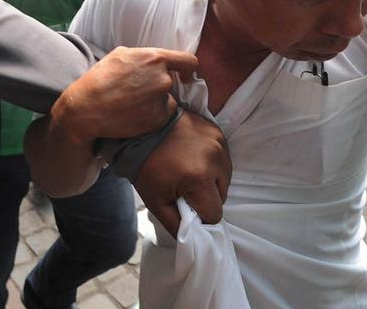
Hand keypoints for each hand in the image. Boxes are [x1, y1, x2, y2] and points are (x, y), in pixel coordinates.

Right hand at [50, 47, 196, 144]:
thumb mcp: (121, 55)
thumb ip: (144, 56)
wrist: (86, 108)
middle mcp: (163, 79)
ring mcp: (161, 101)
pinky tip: (133, 114)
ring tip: (132, 103)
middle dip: (159, 86)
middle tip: (138, 91)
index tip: (184, 74)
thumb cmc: (99, 79)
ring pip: (166, 100)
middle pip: (173, 82)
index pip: (189, 61)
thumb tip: (157, 61)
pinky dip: (151, 115)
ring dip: (155, 101)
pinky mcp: (157, 120)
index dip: (188, 68)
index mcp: (156, 59)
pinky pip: (160, 115)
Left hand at [134, 111, 230, 234]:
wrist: (141, 127)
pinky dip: (212, 164)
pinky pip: (223, 159)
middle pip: (222, 196)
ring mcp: (218, 143)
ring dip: (211, 181)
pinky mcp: (217, 132)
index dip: (200, 216)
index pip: (214, 213)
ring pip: (225, 178)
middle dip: (206, 198)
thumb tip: (194, 239)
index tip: (186, 209)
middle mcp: (214, 159)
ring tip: (189, 173)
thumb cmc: (145, 165)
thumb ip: (176, 225)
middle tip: (184, 189)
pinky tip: (194, 160)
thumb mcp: (155, 201)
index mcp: (200, 179)